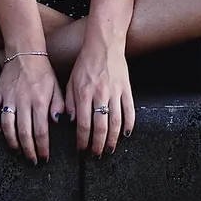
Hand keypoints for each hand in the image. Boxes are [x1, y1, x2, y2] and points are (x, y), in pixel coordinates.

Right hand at [0, 54, 64, 164]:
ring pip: (7, 126)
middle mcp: (23, 101)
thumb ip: (59, 105)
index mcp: (39, 101)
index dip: (42, 148)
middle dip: (28, 151)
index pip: (41, 131)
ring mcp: (8, 98)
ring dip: (12, 142)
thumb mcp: (57, 87)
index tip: (44, 158)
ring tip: (18, 151)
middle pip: (24, 133)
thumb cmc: (43, 72)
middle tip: (32, 161)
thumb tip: (58, 122)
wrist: (25, 53)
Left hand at [65, 37, 134, 156]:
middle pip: (100, 127)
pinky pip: (130, 110)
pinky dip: (129, 124)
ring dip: (113, 139)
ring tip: (110, 149)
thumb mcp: (71, 81)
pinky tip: (126, 134)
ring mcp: (115, 91)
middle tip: (96, 155)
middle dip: (98, 145)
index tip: (82, 150)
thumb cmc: (85, 62)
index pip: (83, 124)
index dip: (83, 141)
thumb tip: (72, 122)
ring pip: (116, 122)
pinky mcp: (127, 88)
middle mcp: (99, 94)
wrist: (104, 44)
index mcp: (83, 93)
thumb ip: (70, 102)